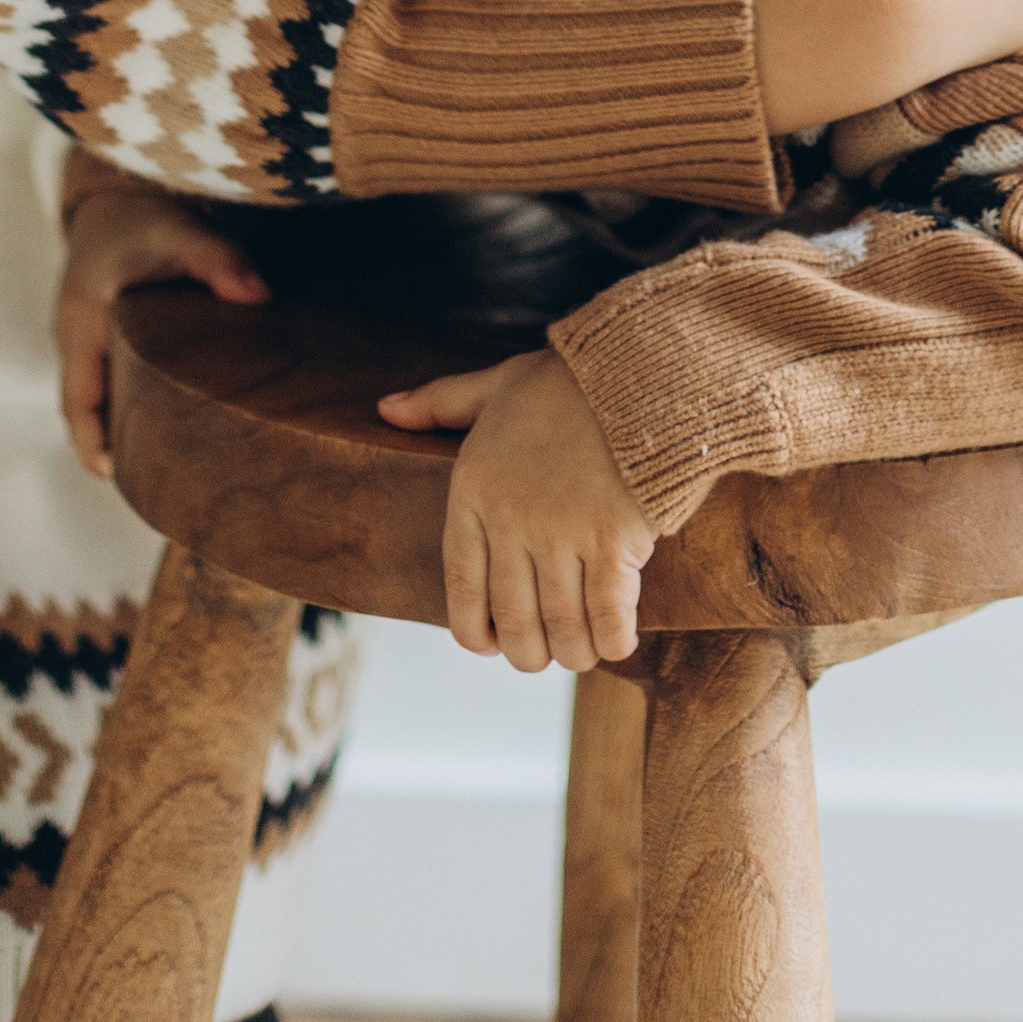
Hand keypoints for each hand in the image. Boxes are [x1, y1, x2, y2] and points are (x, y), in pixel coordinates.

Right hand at [55, 183, 267, 479]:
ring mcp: (85, 338)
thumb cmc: (143, 218)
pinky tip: (166, 420)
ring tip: (165, 465)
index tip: (113, 473)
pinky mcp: (102, 335)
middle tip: (151, 483)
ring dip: (119, 428)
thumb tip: (262, 298)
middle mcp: (76, 336)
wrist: (115, 195)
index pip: (77, 398)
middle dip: (110, 446)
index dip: (92, 439)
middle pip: (85, 408)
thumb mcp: (178, 231)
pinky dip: (127, 404)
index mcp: (83, 320)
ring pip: (97, 397)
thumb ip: (219, 260)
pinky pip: (108, 380)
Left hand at [376, 350, 656, 672]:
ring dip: (573, 651)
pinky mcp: (611, 541)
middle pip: (513, 620)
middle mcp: (510, 520)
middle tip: (545, 654)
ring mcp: (560, 533)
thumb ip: (439, 402)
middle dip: (528, 652)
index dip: (474, 631)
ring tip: (584, 650)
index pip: (461, 588)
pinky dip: (612, 640)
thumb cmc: (566, 380)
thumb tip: (385, 408)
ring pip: (561, 627)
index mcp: (473, 491)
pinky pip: (607, 616)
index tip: (491, 646)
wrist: (637, 367)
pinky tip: (618, 640)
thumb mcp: (494, 385)